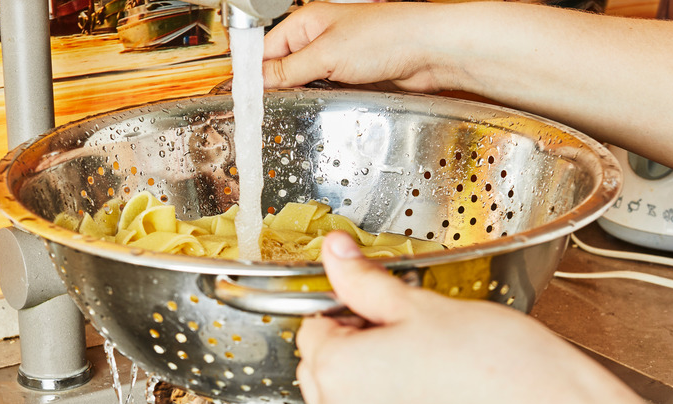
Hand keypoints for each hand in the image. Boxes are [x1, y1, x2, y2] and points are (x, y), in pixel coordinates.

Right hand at [262, 2, 455, 91]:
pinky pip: (325, 92)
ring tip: (294, 110)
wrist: (430, 52)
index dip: (252, 74)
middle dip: (276, 89)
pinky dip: (319, 101)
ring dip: (300, 97)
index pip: (265, 49)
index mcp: (307, 23)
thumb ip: (288, 70)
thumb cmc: (388, 36)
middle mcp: (319, 39)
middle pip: (282, 69)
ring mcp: (336, 59)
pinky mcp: (351, 78)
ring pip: (303, 83)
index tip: (243, 97)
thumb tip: (257, 82)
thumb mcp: (327, 54)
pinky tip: (318, 108)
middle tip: (266, 111)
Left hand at [297, 231, 672, 403]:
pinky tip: (431, 389)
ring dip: (370, 376)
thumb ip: (365, 281)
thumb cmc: (498, 368)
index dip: (344, 308)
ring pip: (347, 398)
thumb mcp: (422, 306)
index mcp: (339, 374)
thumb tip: (336, 251)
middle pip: (323, 368)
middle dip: (353, 343)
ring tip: (424, 360)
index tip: (375, 302)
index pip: (311, 329)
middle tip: (403, 327)